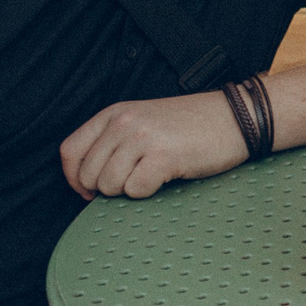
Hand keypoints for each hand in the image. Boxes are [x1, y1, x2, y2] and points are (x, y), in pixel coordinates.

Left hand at [60, 91, 248, 198]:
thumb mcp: (143, 121)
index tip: (90, 192)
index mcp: (114, 113)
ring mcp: (142, 137)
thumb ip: (113, 141)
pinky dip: (147, 193)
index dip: (74, 179)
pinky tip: (164, 178)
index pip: (69, 152)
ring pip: (109, 185)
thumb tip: (86, 183)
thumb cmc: (191, 126)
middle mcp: (123, 122)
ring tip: (150, 177)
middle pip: (87, 175)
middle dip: (105, 190)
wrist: (236, 118)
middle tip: (132, 183)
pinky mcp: (163, 156)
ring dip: (127, 191)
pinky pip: (135, 190)